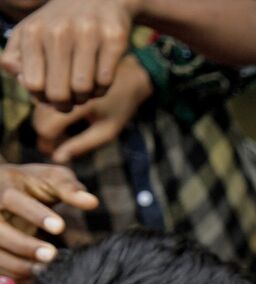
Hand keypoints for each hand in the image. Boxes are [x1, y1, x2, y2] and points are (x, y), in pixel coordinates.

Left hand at [0, 0, 134, 110]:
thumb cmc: (60, 25)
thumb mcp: (31, 33)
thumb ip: (15, 58)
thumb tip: (22, 80)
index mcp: (33, 32)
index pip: (33, 85)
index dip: (42, 98)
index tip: (50, 96)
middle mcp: (58, 31)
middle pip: (59, 92)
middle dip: (65, 104)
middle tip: (70, 101)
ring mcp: (88, 34)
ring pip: (84, 89)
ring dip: (85, 97)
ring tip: (85, 91)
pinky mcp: (114, 38)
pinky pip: (106, 81)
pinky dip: (102, 88)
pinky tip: (99, 81)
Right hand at [0, 163, 99, 276]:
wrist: (5, 191)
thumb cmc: (34, 184)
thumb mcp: (51, 178)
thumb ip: (69, 188)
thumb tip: (92, 202)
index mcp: (3, 184)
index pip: (12, 199)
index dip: (35, 214)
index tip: (60, 227)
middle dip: (24, 244)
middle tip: (52, 255)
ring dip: (17, 263)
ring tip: (45, 268)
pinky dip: (14, 270)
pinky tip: (35, 273)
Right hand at [32, 53, 151, 163]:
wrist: (130, 71)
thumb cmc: (120, 106)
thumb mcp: (107, 130)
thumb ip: (82, 145)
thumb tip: (56, 159)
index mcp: (80, 103)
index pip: (46, 128)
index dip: (47, 143)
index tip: (53, 151)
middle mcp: (65, 85)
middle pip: (38, 114)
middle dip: (45, 130)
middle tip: (59, 139)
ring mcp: (57, 71)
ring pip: (36, 99)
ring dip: (43, 114)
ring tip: (62, 123)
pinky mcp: (53, 63)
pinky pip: (37, 83)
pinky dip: (42, 95)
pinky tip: (56, 104)